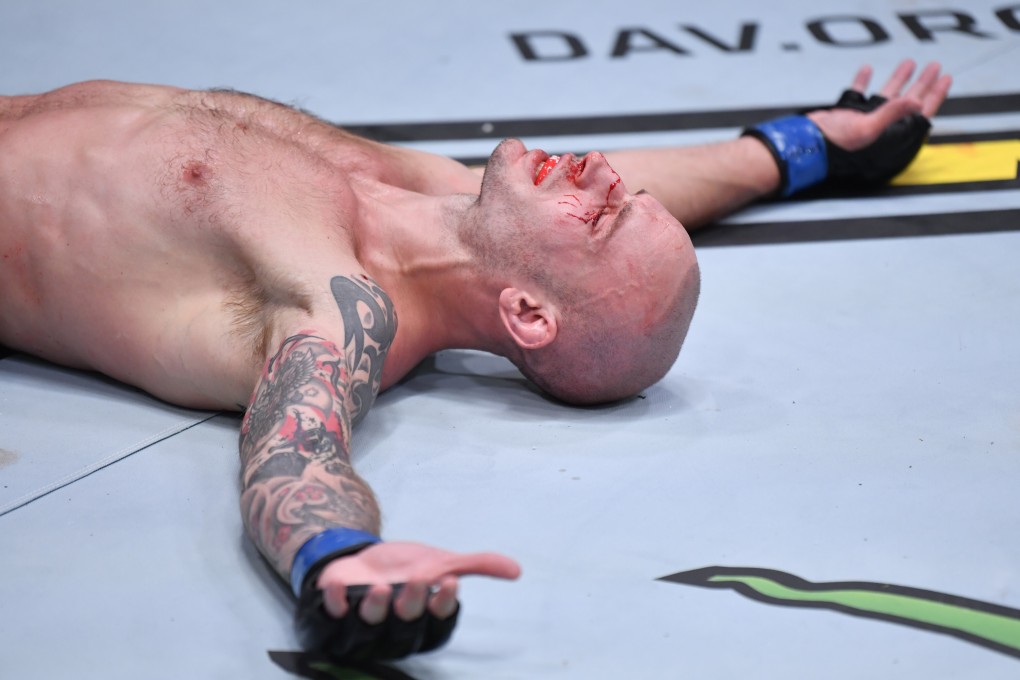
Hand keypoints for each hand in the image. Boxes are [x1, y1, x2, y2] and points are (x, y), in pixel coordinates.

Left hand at [294, 541, 520, 659]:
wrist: (361, 559)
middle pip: (406, 627)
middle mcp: (395, 627)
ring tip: (379, 588)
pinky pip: (332, 616)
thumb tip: (517, 570)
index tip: (449, 581)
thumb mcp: (440, 561)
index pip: (438, 622)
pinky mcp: (334, 615)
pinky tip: (338, 589)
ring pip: (370, 626)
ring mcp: (363, 623)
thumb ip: (476, 565)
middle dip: (412, 603)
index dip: (443, 605)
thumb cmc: (404, 568)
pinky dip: (334, 601)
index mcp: (423, 617)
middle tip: (417, 579)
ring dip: (374, 609)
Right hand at [807, 59, 951, 151]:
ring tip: (909, 63)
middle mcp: (880, 130)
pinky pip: (857, 94)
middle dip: (922, 83)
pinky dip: (862, 81)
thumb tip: (917, 102)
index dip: (935, 95)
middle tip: (934, 67)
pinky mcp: (846, 116)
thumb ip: (893, 114)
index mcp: (890, 137)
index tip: (945, 79)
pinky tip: (867, 70)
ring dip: (898, 79)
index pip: (920, 114)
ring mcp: (863, 121)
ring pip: (886, 96)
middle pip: (907, 103)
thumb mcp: (868, 129)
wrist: (805, 147)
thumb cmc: (835, 147)